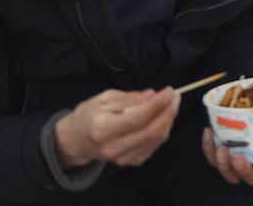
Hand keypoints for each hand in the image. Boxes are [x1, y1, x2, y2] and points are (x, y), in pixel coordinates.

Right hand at [54, 88, 180, 169]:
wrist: (77, 140)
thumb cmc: (89, 115)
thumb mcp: (104, 98)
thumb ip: (130, 98)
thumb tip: (152, 95)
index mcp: (103, 128)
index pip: (138, 117)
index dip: (158, 104)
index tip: (168, 91)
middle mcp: (112, 147)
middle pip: (151, 131)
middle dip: (168, 111)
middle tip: (175, 96)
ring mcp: (121, 158)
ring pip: (156, 139)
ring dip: (168, 120)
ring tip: (170, 104)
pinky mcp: (129, 162)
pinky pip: (153, 146)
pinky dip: (162, 130)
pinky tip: (162, 118)